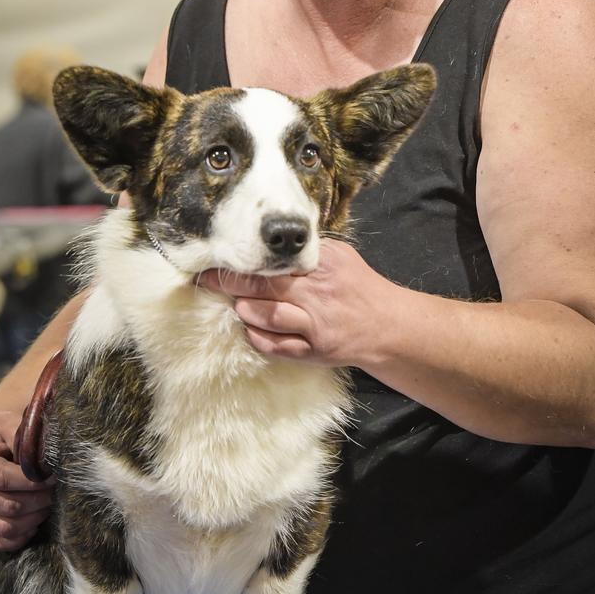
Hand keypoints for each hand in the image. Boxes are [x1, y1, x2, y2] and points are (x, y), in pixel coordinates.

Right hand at [0, 406, 53, 551]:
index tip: (53, 476)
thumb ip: (20, 434)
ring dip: (33, 519)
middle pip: (8, 506)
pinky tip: (36, 522)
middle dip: (38, 500)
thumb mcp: (4, 422)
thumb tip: (41, 452)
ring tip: (50, 503)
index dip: (31, 481)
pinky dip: (20, 538)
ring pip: (6, 527)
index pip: (3, 479)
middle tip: (57, 490)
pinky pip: (0, 542)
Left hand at [198, 238, 390, 367]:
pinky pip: (277, 346)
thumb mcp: (341, 256)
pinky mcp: (314, 351)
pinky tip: (249, 329)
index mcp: (323, 265)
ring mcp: (314, 325)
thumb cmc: (360, 286)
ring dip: (245, 309)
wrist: (388, 326)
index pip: (277, 259)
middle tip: (206, 279)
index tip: (222, 253)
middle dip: (232, 282)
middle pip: (266, 285)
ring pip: (268, 316)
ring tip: (234, 303)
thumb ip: (310, 250)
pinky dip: (258, 337)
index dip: (247, 258)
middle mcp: (317, 294)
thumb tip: (275, 242)